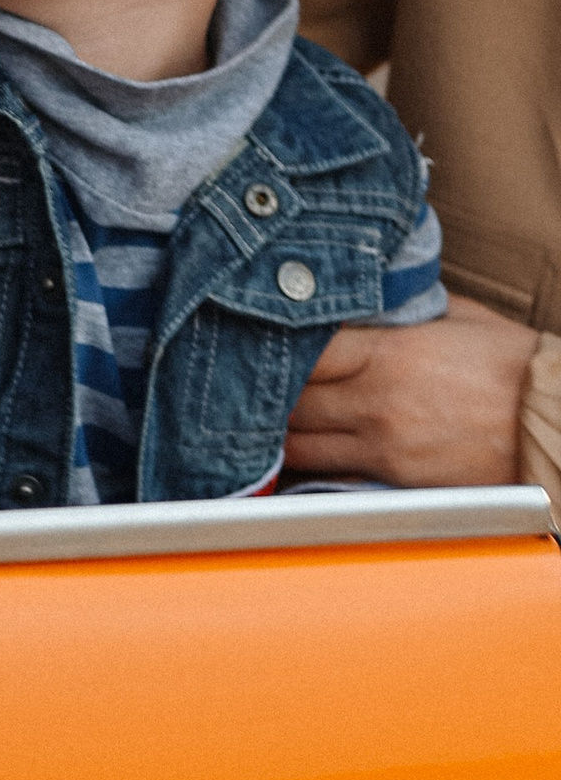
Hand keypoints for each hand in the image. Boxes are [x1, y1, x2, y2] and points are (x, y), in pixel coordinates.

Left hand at [282, 295, 536, 487]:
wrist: (555, 424)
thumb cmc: (513, 367)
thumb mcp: (457, 319)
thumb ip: (402, 310)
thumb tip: (364, 300)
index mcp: (389, 354)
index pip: (303, 352)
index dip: (275, 348)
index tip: (262, 342)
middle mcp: (376, 402)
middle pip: (288, 400)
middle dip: (266, 392)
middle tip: (249, 383)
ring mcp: (381, 445)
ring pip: (296, 444)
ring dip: (277, 432)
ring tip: (265, 419)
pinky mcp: (392, 478)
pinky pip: (326, 472)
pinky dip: (305, 463)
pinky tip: (298, 449)